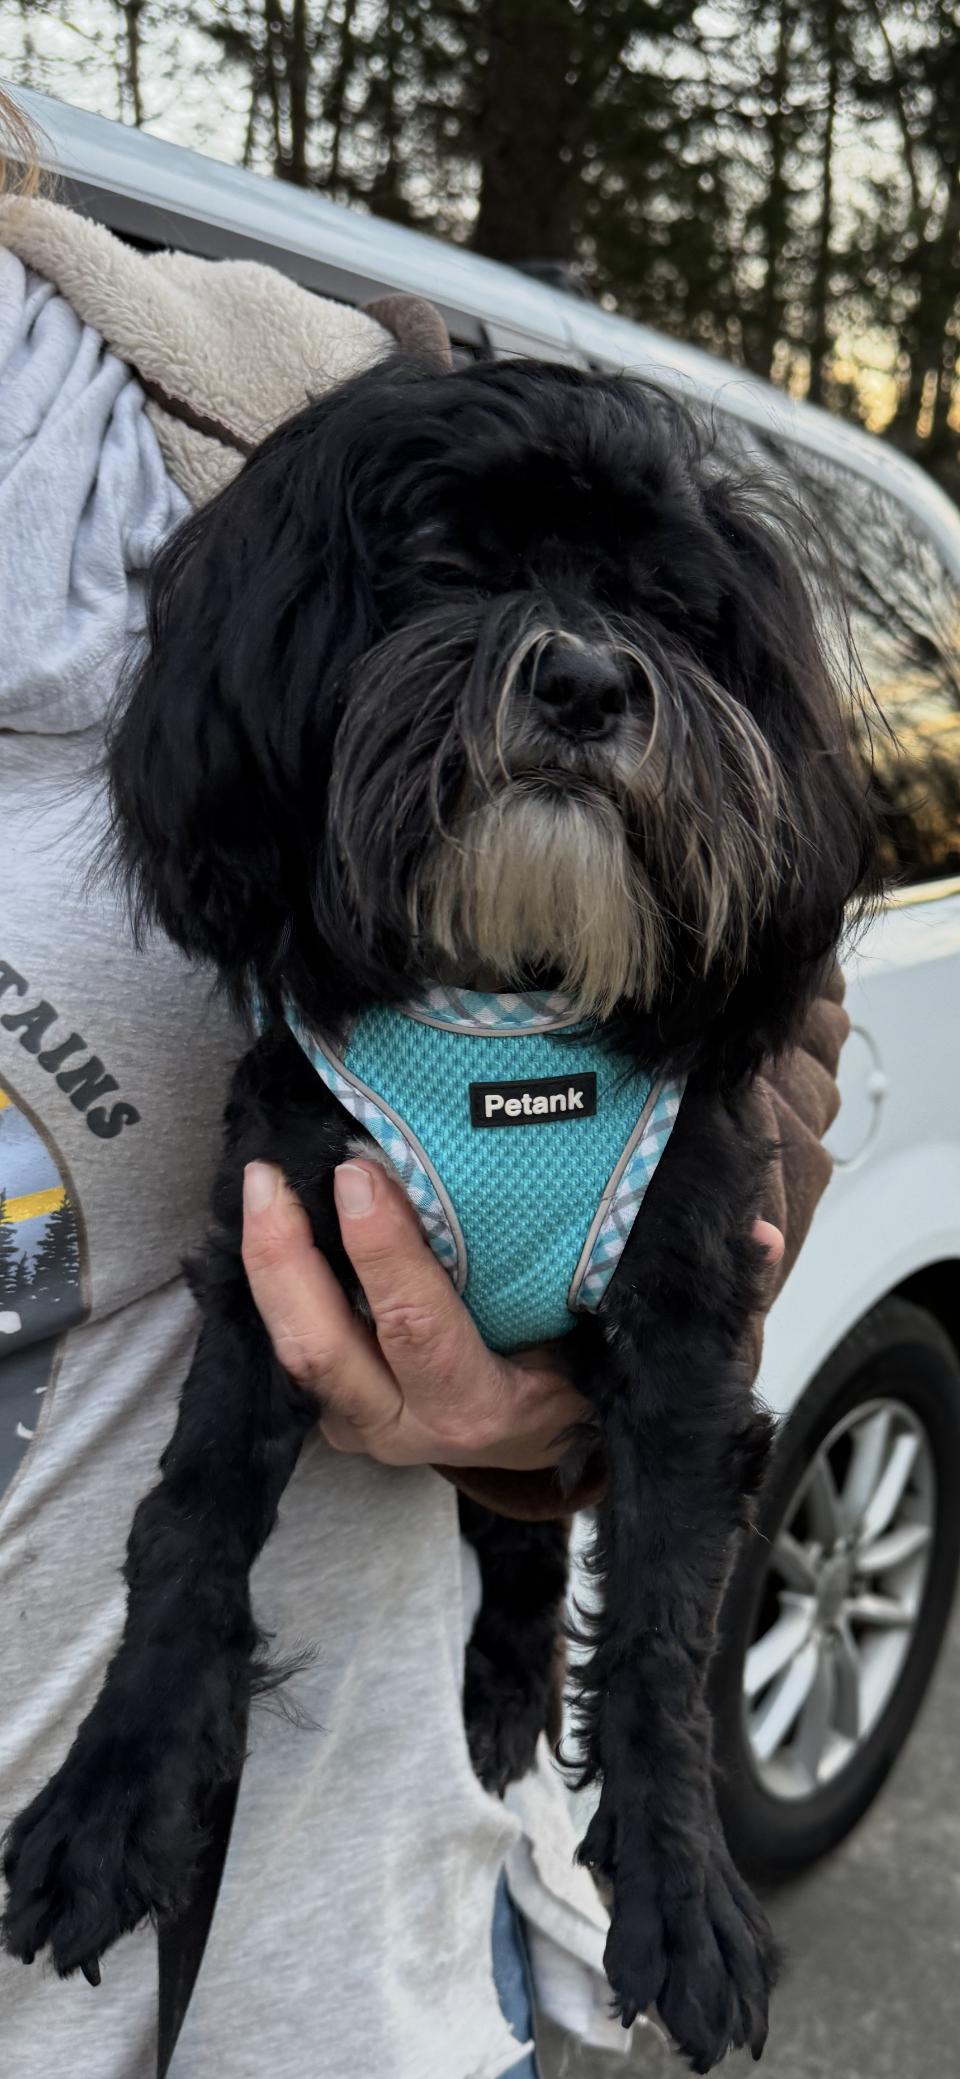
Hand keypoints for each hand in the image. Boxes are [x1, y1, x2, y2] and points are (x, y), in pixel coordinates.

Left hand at [241, 1159, 783, 1471]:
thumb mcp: (633, 1340)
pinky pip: (280, 1353)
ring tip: (254, 1183)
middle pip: (326, 1351)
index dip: (387, 1257)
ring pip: (289, 1356)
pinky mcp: (326, 1404)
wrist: (539, 1435)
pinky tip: (255, 1211)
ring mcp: (358, 1421)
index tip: (369, 1173)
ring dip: (261, 1272)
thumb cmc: (578, 1367)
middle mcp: (409, 1425)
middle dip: (294, 1262)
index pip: (421, 1334)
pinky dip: (261, 1288)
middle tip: (280, 1175)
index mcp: (486, 1411)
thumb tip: (760, 1238)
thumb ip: (697, 1293)